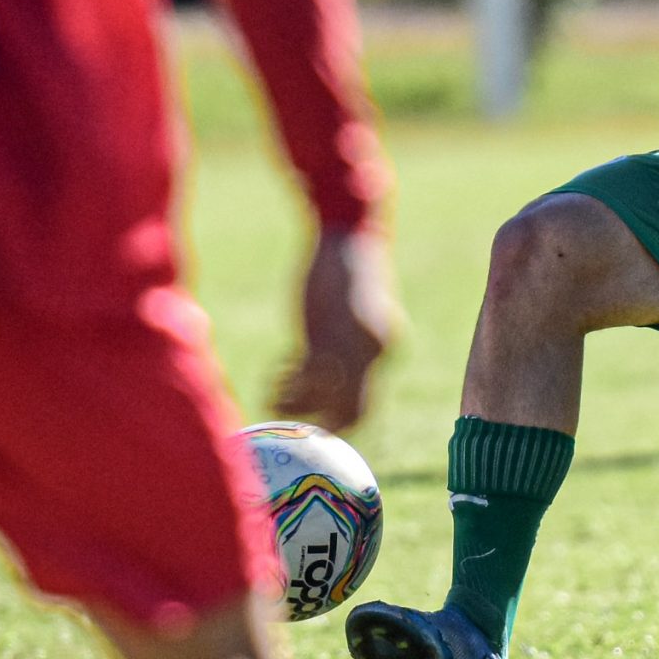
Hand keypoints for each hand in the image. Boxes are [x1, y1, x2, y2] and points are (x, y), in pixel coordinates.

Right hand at [269, 227, 401, 433]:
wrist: (349, 235)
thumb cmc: (347, 272)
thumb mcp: (355, 314)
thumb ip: (347, 346)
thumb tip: (327, 376)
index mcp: (386, 348)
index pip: (364, 407)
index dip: (336, 422)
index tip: (312, 422)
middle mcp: (375, 353)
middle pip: (348, 412)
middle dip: (316, 423)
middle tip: (287, 419)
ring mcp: (350, 346)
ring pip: (320, 398)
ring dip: (292, 403)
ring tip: (272, 392)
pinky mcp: (326, 333)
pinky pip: (303, 376)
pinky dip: (286, 382)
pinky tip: (274, 371)